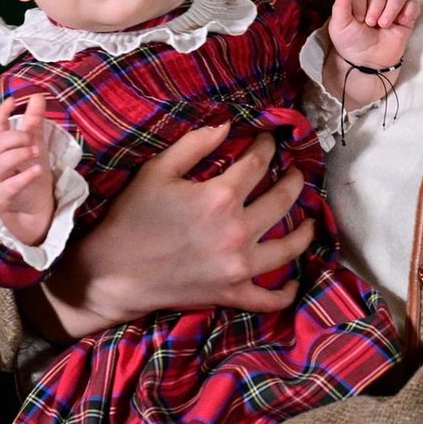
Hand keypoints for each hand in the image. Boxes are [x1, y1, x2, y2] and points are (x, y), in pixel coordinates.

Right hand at [0, 94, 53, 246]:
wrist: (33, 208)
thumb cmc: (29, 173)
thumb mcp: (34, 144)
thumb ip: (33, 122)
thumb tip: (37, 96)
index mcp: (1, 148)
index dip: (1, 113)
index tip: (12, 100)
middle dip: (15, 137)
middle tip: (32, 139)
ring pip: (0, 162)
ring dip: (18, 153)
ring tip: (36, 150)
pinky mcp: (4, 196)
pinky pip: (10, 185)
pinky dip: (24, 176)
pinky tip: (37, 170)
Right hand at [22, 124, 313, 340]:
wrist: (112, 274)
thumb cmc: (132, 218)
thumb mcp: (157, 170)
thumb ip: (195, 144)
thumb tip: (228, 125)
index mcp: (220, 197)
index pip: (258, 163)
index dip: (268, 147)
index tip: (270, 140)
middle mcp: (237, 231)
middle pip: (282, 201)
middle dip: (294, 181)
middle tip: (296, 173)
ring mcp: (238, 266)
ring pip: (288, 248)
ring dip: (305, 231)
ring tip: (311, 220)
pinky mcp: (231, 294)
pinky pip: (269, 298)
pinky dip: (285, 292)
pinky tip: (294, 281)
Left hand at [324, 0, 418, 106]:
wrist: (368, 63)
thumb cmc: (352, 44)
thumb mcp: (339, 26)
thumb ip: (340, 6)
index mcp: (357, 1)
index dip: (359, 4)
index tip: (357, 20)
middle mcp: (375, 2)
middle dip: (375, 6)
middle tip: (371, 24)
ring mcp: (391, 9)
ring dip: (391, 8)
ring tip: (384, 25)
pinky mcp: (406, 18)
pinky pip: (413, 5)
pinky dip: (409, 10)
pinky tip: (401, 21)